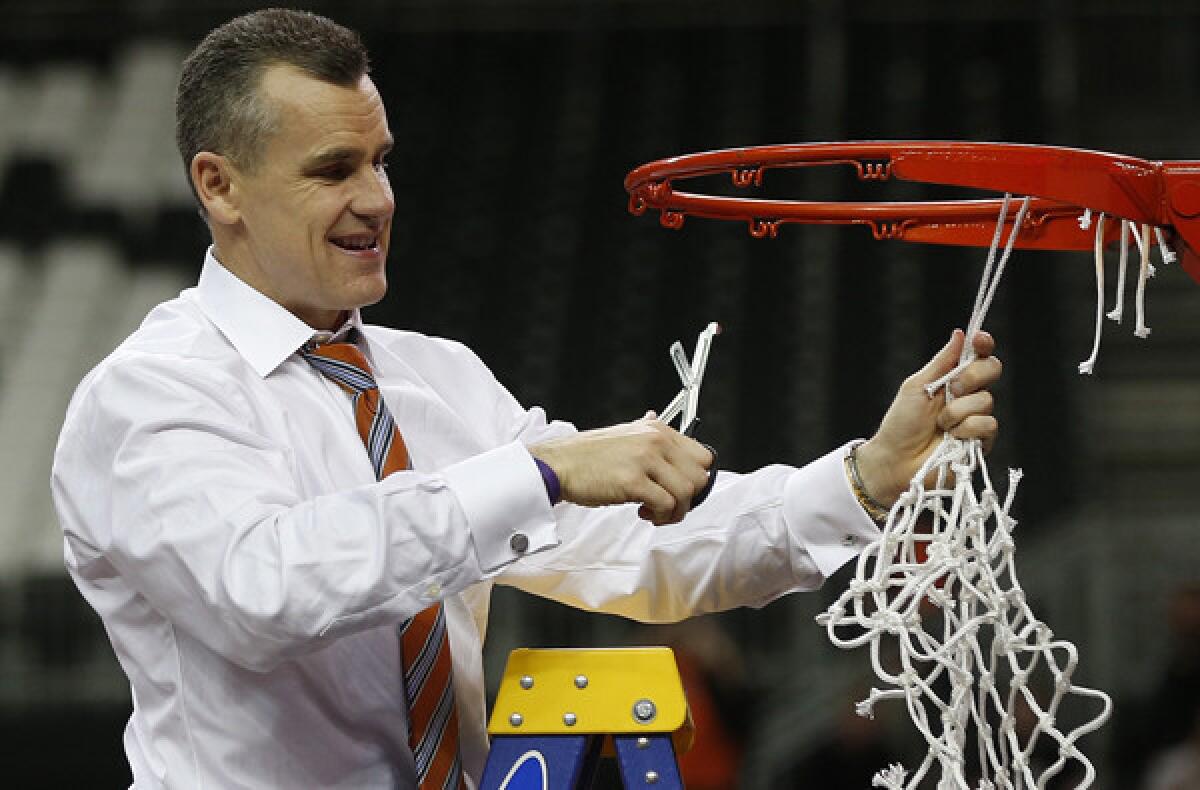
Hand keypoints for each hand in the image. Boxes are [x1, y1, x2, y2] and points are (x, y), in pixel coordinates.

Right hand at [529, 414, 714, 524]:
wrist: (559, 464)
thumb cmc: (587, 455)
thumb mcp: (622, 432)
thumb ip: (644, 428)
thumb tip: (655, 417)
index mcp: (656, 429)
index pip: (703, 456)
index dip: (696, 479)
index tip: (681, 490)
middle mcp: (654, 441)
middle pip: (699, 477)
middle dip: (688, 499)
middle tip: (668, 506)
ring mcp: (644, 460)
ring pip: (686, 493)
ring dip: (674, 512)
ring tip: (655, 512)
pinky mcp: (632, 481)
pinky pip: (666, 504)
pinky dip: (660, 516)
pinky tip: (644, 513)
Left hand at [854, 329, 1001, 505]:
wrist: (897, 459)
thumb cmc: (901, 424)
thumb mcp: (917, 386)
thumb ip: (941, 362)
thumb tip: (959, 334)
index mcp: (953, 379)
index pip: (978, 356)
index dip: (983, 344)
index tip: (980, 339)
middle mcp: (969, 396)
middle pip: (992, 370)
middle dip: (972, 376)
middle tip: (953, 390)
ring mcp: (976, 418)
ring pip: (986, 400)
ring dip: (958, 411)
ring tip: (941, 424)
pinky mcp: (981, 441)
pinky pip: (987, 425)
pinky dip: (967, 429)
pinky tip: (952, 437)